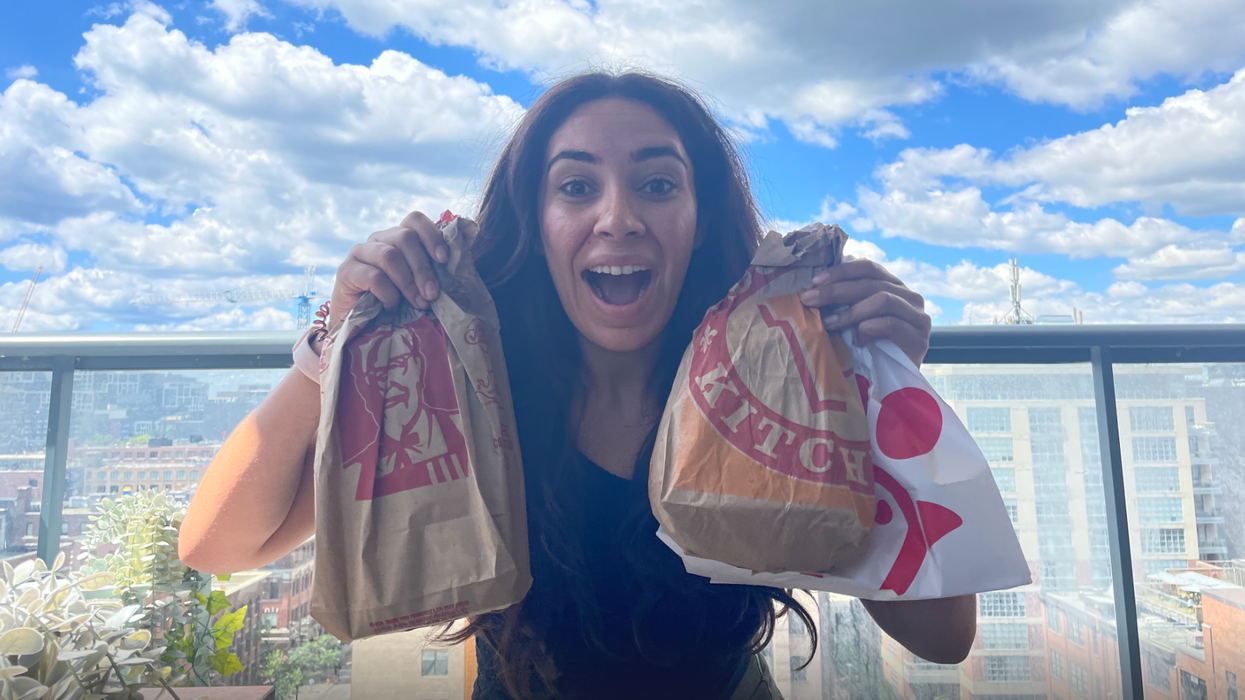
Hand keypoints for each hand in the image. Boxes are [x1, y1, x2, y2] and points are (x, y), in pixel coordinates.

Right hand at [329, 211, 449, 327]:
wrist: (359, 327)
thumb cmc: (394, 303)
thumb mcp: (416, 285)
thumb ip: (430, 273)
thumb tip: (454, 272)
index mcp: (397, 238)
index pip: (414, 220)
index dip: (431, 235)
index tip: (444, 259)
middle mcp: (378, 240)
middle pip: (405, 238)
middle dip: (423, 268)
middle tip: (432, 294)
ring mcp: (360, 253)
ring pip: (390, 256)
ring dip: (408, 283)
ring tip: (418, 303)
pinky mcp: (346, 271)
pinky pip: (374, 276)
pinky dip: (388, 294)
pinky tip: (391, 306)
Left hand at [798, 257, 930, 366]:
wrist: (893, 384)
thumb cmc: (870, 349)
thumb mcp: (856, 319)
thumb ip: (847, 301)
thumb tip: (815, 286)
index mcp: (894, 287)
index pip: (869, 267)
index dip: (841, 271)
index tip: (815, 281)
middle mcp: (910, 297)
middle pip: (871, 283)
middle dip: (836, 291)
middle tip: (810, 299)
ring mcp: (918, 316)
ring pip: (883, 299)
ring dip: (850, 311)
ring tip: (829, 323)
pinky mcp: (919, 338)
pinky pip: (890, 324)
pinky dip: (867, 329)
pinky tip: (856, 341)